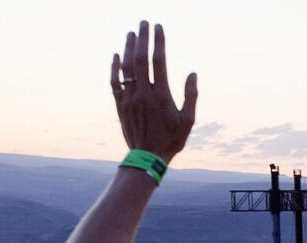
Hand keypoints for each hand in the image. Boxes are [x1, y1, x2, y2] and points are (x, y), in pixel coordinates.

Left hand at [110, 21, 196, 161]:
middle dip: (143, 38)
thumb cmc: (171, 140)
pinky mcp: (120, 104)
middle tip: (144, 22)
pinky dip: (114, 67)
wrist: (147, 157)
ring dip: (128, 48)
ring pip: (126, 67)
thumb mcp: (188, 120)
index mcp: (161, 95)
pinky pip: (114, 81)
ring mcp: (129, 98)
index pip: (159, 61)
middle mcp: (143, 93)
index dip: (158, 42)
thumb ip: (191, 95)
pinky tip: (116, 55)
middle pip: (141, 59)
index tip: (159, 27)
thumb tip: (192, 73)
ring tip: (131, 33)